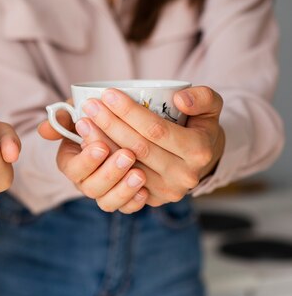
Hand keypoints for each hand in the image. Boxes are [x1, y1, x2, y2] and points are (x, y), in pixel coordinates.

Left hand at [39, 86, 225, 211]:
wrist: (202, 161)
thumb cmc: (200, 127)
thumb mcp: (211, 106)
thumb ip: (202, 98)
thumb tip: (179, 99)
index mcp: (198, 151)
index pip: (155, 130)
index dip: (129, 112)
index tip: (108, 95)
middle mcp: (183, 176)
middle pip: (137, 148)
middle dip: (109, 125)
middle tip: (89, 106)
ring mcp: (166, 192)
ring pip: (125, 167)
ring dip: (100, 144)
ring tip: (83, 123)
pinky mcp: (151, 200)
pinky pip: (121, 183)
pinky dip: (102, 164)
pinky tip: (88, 145)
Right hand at [39, 111, 147, 213]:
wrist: (118, 128)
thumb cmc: (96, 119)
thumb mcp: (78, 113)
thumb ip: (62, 119)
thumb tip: (44, 130)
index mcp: (70, 163)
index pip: (73, 169)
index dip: (87, 161)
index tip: (101, 147)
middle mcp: (84, 181)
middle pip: (91, 188)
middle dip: (110, 173)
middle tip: (127, 155)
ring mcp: (103, 192)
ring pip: (107, 202)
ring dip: (123, 190)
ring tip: (140, 174)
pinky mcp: (122, 199)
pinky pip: (126, 209)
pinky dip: (134, 202)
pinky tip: (145, 191)